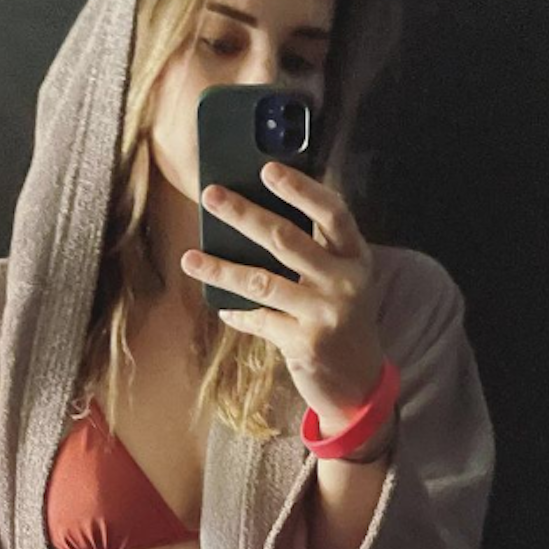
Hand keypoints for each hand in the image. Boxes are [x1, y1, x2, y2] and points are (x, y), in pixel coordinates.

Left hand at [180, 161, 384, 434]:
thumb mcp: (339, 275)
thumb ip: (312, 245)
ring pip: (261, 281)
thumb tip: (253, 207)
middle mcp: (345, 281)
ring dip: (220, 269)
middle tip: (211, 195)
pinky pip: (258, 319)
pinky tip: (220, 307)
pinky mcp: (305, 343)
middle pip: (287, 239)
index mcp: (355, 255)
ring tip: (189, 258)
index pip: (332, 211)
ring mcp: (325, 313)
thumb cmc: (339, 312)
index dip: (300, 189)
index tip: (267, 169)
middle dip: (244, 214)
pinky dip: (236, 313)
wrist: (358, 379)